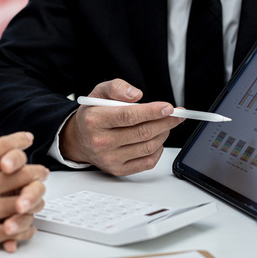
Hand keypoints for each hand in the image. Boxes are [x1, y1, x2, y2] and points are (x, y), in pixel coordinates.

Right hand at [0, 124, 46, 251]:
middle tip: (41, 172)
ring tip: (36, 198)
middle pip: (24, 174)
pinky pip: (16, 231)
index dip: (21, 140)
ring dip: (36, 199)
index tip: (28, 139)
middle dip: (37, 171)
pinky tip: (26, 224)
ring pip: (26, 203)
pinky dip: (26, 227)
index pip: (6, 146)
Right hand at [60, 79, 182, 175]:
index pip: (129, 116)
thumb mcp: (98, 93)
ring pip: (148, 147)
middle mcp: (101, 142)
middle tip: (176, 115)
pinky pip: (147, 162)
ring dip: (163, 134)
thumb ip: (116, 87)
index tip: (169, 108)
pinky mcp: (118, 170)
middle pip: (142, 132)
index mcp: (95, 120)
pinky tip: (157, 139)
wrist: (80, 140)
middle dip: (165, 122)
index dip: (152, 112)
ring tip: (166, 124)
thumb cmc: (93, 115)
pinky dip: (158, 150)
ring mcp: (110, 158)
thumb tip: (136, 95)